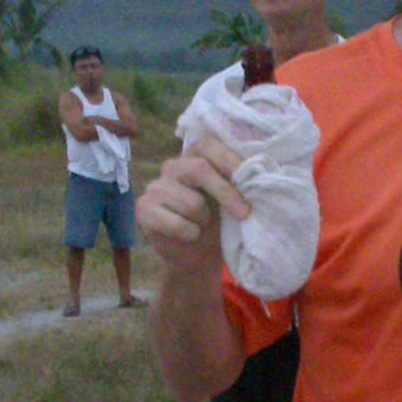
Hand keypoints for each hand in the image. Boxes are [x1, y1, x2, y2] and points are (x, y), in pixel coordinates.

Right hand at [138, 131, 249, 276]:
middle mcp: (171, 167)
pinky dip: (191, 234)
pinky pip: (177, 223)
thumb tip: (258, 175)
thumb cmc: (217, 224)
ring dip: (204, 221)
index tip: (251, 180)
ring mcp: (155, 187)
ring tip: (201, 226)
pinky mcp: (143, 209)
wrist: (197, 257)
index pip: (206, 145)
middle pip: (199, 169)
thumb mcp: (230, 200)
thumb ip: (237, 183)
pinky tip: (188, 236)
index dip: (228, 159)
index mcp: (193, 157)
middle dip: (226, 193)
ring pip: (191, 203)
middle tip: (244, 214)